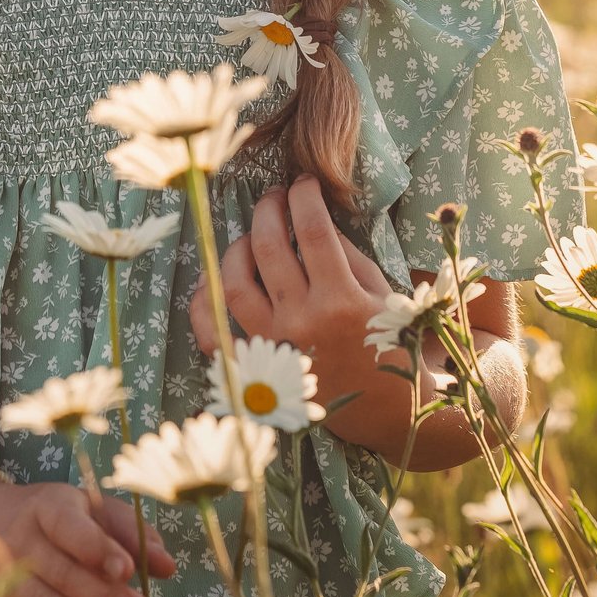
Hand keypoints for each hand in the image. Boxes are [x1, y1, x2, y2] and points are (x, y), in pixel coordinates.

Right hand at [0, 478, 177, 596]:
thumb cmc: (58, 515)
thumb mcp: (92, 509)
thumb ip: (131, 533)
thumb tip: (167, 566)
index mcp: (48, 506)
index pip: (68, 526)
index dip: (96, 548)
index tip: (126, 569)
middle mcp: (21, 539)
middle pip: (61, 572)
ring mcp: (4, 573)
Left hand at [187, 174, 392, 366]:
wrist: (388, 413)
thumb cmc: (391, 345)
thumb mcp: (382, 294)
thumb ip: (347, 254)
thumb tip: (311, 219)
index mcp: (342, 300)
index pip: (312, 229)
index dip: (303, 196)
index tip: (303, 183)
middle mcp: (304, 322)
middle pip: (267, 247)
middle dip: (268, 209)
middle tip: (274, 197)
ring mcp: (276, 347)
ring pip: (234, 283)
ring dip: (237, 247)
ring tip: (250, 235)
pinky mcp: (259, 371)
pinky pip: (214, 335)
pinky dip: (205, 305)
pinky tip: (211, 279)